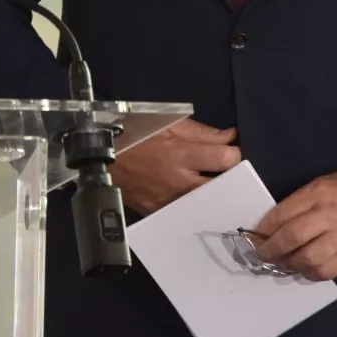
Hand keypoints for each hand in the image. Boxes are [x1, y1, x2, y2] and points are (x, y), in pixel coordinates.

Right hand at [109, 119, 240, 215]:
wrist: (101, 155)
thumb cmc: (136, 133)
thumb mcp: (169, 124)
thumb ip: (202, 132)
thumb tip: (231, 136)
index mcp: (181, 154)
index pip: (225, 159)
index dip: (235, 154)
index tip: (232, 152)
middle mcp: (179, 181)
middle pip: (221, 186)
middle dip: (230, 178)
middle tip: (227, 172)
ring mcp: (169, 200)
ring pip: (205, 203)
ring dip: (213, 194)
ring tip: (213, 185)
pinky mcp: (158, 212)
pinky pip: (184, 212)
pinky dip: (192, 206)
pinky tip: (193, 199)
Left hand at [248, 166, 336, 281]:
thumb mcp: (320, 186)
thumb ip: (299, 204)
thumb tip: (273, 227)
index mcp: (318, 193)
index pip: (283, 213)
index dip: (265, 229)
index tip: (256, 238)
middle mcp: (330, 214)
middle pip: (293, 237)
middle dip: (272, 250)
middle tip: (263, 255)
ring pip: (309, 258)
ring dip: (290, 265)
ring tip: (283, 264)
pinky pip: (328, 271)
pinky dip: (311, 273)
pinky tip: (305, 269)